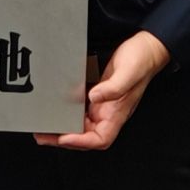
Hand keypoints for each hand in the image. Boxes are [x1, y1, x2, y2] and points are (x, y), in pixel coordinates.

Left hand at [34, 30, 169, 150]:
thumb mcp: (128, 72)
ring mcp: (103, 105)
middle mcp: (109, 113)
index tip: (64, 138)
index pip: (100, 139)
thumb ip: (113, 87)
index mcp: (118, 113)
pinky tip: (56, 108)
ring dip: (64, 128)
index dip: (81, 142)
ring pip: (81, 125)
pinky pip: (81, 110)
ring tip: (44, 127)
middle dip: (64, 139)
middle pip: (86, 136)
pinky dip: (68, 113)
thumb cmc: (142, 60)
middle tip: (43, 136)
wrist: (147, 47)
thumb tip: (93, 98)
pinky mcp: (98, 94)